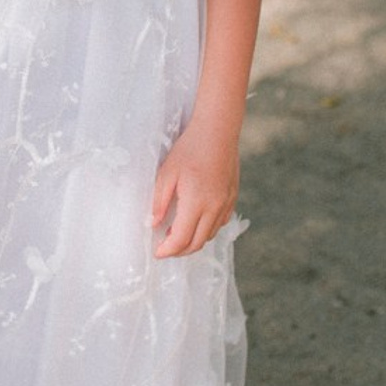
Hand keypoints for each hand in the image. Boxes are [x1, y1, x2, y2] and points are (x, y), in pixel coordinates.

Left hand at [150, 120, 238, 258]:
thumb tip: (154, 224)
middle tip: (165, 248)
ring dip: (193, 241)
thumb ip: (159, 201)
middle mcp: (214, 208)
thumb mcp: (167, 173)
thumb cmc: (189, 149)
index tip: (157, 253)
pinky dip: (206, 230)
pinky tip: (195, 222)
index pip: (181, 239)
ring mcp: (226, 204)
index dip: (168, 250)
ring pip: (209, 235)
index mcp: (196, 203)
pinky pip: (219, 224)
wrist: (217, 132)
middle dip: (179, 251)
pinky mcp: (232, 199)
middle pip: (197, 243)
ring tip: (176, 234)